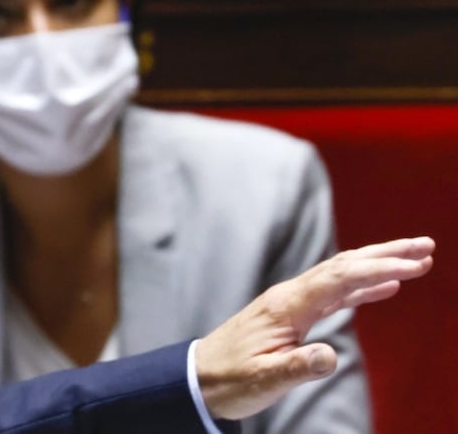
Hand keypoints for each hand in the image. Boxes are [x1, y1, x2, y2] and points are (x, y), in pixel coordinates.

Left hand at [197, 236, 434, 419]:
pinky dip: (364, 286)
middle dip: (386, 254)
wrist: (200, 378)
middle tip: (426, 246)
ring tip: (417, 257)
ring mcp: (292, 303)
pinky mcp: (294, 314)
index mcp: (287, 306)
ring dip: (379, 264)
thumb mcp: (265, 378)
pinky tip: (387, 286)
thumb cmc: (230, 379)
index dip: (377, 270)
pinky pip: (336, 293)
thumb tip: (332, 356)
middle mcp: (290, 296)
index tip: (413, 267)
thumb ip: (299, 366)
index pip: (339, 279)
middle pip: (344, 266)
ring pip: (342, 275)